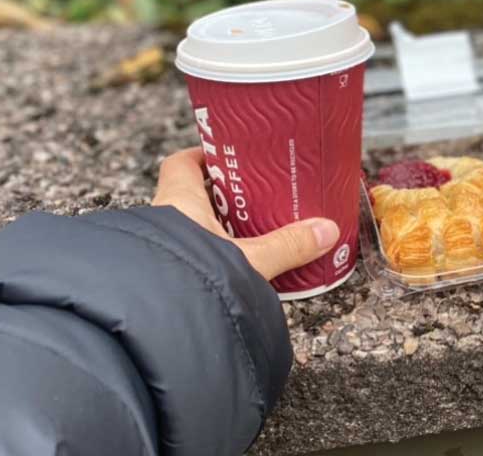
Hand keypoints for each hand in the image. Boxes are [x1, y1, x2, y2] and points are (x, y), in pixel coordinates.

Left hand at [152, 148, 339, 281]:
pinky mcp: (163, 279)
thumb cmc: (190, 279)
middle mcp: (163, 221)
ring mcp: (160, 251)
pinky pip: (189, 260)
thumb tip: (325, 230)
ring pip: (189, 231)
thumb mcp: (250, 259)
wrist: (157, 325)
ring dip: (215, 233)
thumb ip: (288, 245)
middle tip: (255, 199)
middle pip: (191, 197)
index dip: (202, 157)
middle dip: (221, 199)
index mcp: (179, 200)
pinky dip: (210, 262)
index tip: (226, 156)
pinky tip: (234, 272)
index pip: (182, 165)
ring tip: (252, 238)